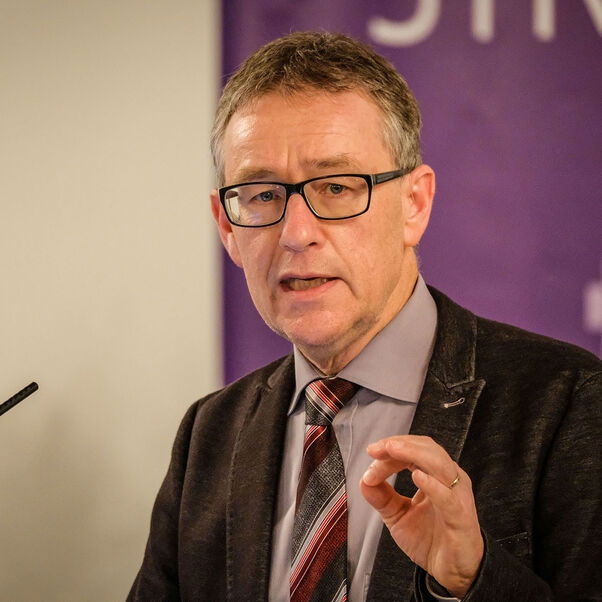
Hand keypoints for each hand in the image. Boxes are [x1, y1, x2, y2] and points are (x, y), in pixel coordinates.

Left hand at [360, 435, 483, 597]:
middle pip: (427, 449)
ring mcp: (457, 496)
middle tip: (377, 448)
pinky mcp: (460, 517)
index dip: (390, 450)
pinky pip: (448, 497)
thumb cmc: (431, 540)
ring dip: (413, 453)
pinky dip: (432, 484)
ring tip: (392, 450)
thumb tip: (363, 481)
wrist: (452, 573)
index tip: (371, 455)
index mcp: (435, 475)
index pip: (413, 451)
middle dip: (400, 444)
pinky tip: (417, 477)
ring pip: (439, 464)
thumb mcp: (398, 515)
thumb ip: (381, 497)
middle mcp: (449, 480)